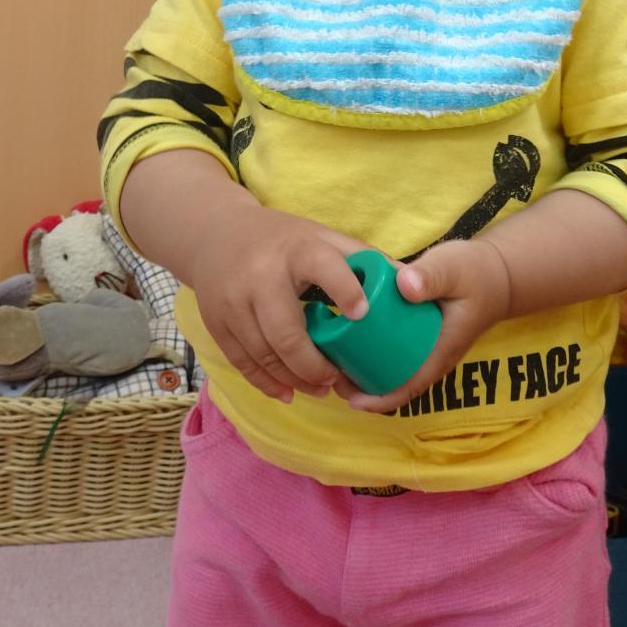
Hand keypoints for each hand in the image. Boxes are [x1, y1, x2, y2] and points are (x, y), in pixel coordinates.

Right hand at [188, 198, 370, 403]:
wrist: (215, 233)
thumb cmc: (283, 239)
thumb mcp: (321, 236)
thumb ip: (361, 259)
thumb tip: (411, 284)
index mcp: (296, 249)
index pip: (322, 268)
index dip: (344, 291)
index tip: (361, 314)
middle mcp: (261, 275)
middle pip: (287, 333)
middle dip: (314, 365)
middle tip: (336, 378)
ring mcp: (233, 301)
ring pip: (264, 354)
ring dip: (294, 380)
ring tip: (320, 388)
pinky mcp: (215, 322)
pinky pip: (242, 362)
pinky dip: (266, 383)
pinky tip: (288, 392)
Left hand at [347, 238, 512, 414]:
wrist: (498, 273)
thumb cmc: (476, 273)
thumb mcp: (453, 269)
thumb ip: (430, 276)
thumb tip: (403, 286)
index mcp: (441, 350)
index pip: (410, 387)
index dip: (380, 399)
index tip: (351, 400)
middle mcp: (434, 357)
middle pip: (397, 385)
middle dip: (364, 389)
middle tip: (330, 377)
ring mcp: (428, 349)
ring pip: (395, 372)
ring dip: (366, 375)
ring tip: (333, 364)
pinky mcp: (422, 338)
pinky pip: (397, 356)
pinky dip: (374, 356)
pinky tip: (352, 344)